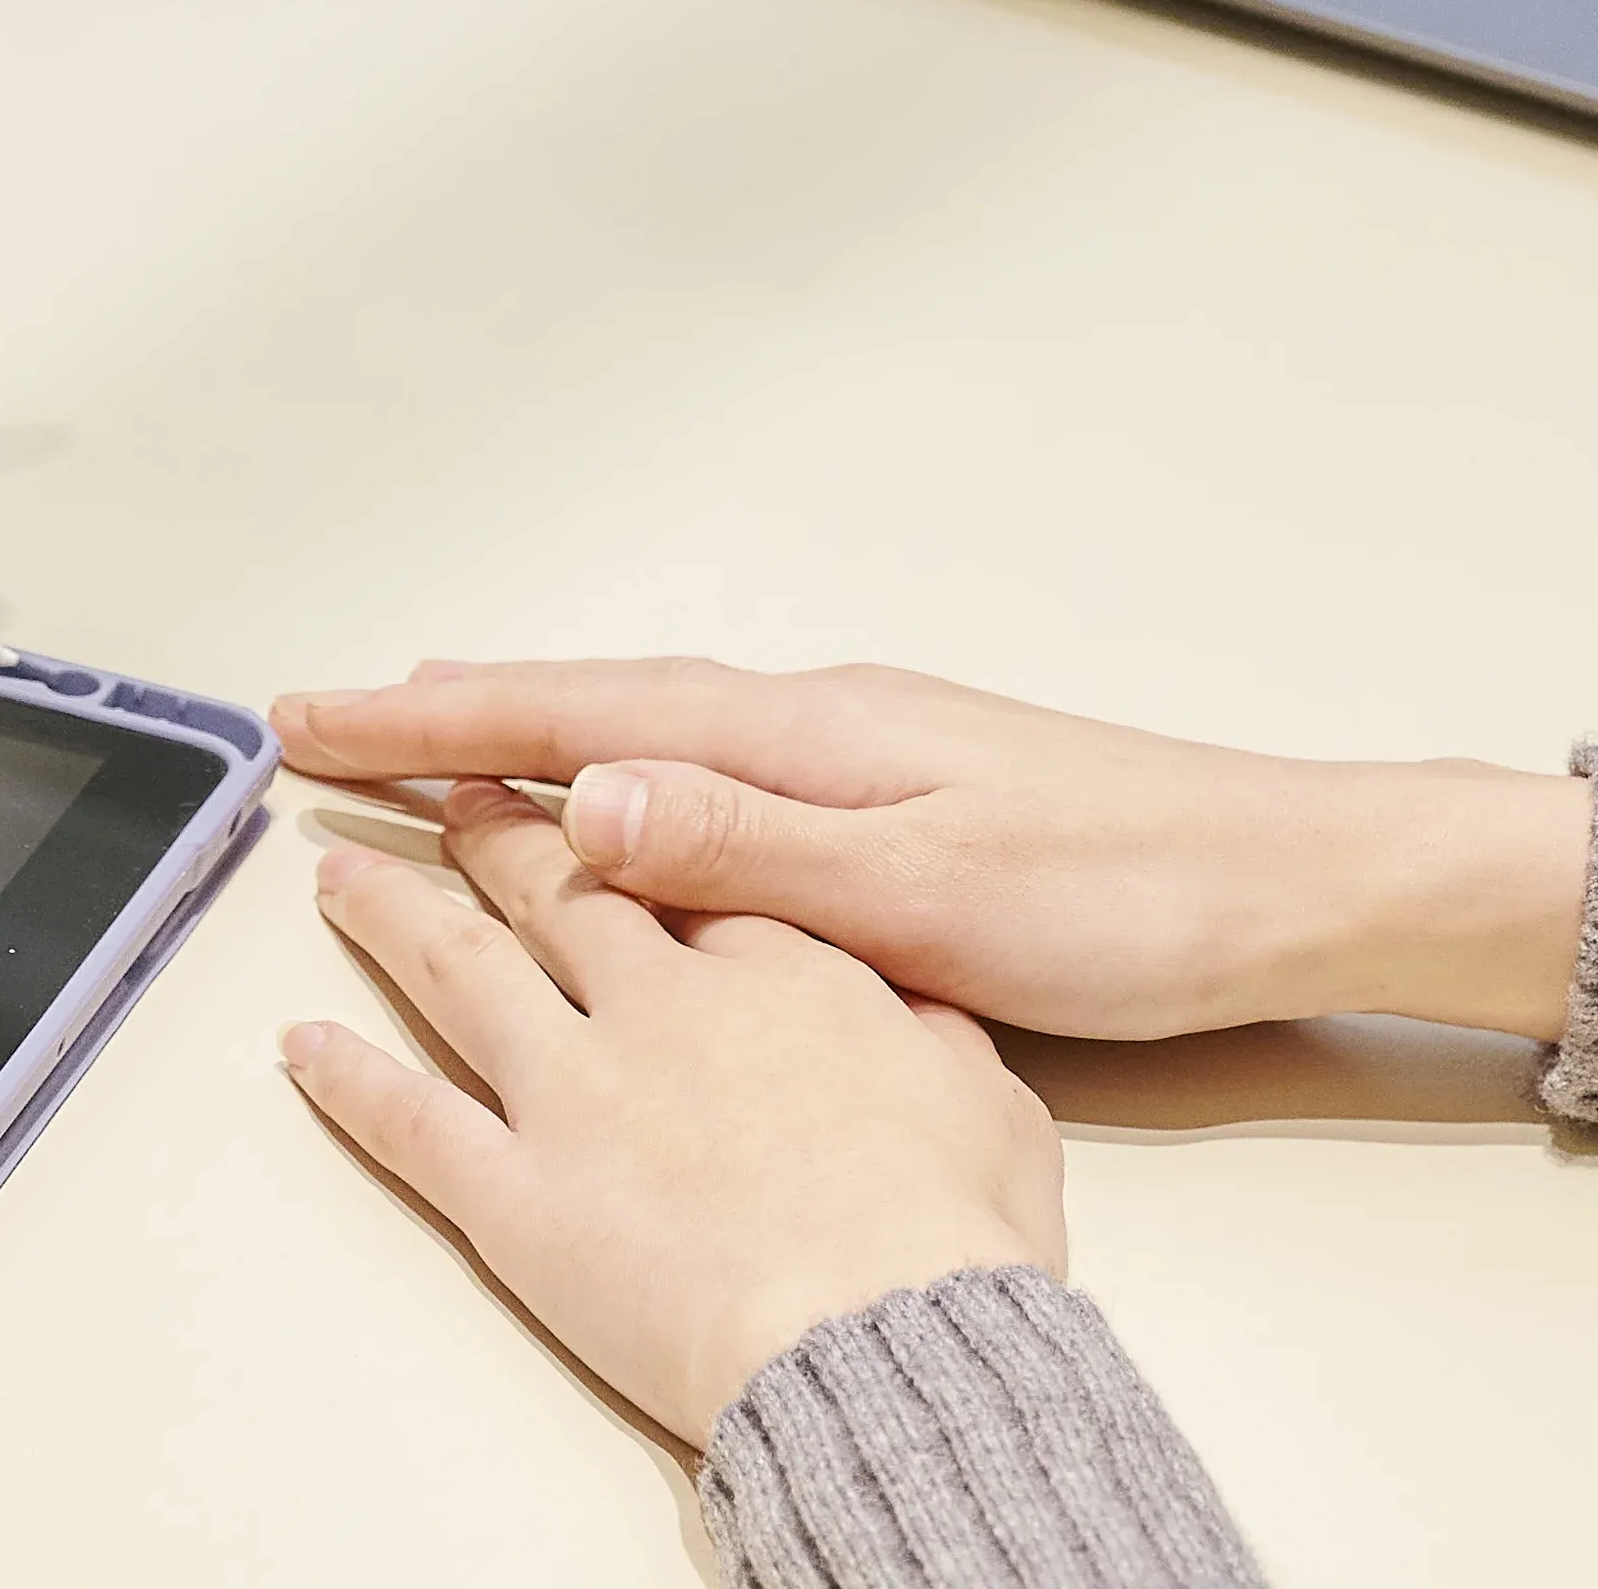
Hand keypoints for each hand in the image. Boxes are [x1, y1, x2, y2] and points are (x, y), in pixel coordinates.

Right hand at [274, 657, 1585, 1042]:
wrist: (1283, 882)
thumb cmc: (1127, 895)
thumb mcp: (925, 891)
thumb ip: (746, 846)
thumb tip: (578, 798)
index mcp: (807, 734)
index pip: (576, 716)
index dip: (435, 722)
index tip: (313, 721)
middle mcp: (819, 721)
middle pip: (590, 702)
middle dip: (448, 713)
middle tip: (318, 725)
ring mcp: (858, 752)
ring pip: (643, 727)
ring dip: (524, 731)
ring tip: (426, 737)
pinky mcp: (895, 800)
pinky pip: (705, 762)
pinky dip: (617, 764)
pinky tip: (613, 795)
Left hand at [285, 791, 1062, 1444]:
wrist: (879, 1332)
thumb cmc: (946, 1233)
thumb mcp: (989, 1099)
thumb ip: (934, 1034)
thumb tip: (926, 1013)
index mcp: (776, 969)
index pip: (685, 868)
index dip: (628, 826)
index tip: (592, 798)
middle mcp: (658, 1006)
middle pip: (557, 889)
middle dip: (493, 835)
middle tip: (448, 796)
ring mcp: (576, 1091)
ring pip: (461, 973)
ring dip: (393, 916)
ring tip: (344, 877)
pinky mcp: (519, 1194)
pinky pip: (411, 1124)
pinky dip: (348, 1082)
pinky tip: (303, 1047)